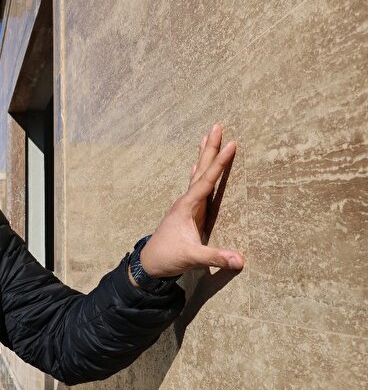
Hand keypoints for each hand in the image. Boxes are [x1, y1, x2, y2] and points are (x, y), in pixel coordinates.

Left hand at [138, 124, 244, 277]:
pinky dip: (201, 171)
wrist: (150, 264)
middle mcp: (186, 201)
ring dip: (204, 156)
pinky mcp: (188, 212)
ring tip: (208, 136)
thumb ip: (214, 257)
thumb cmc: (167, 257)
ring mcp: (186, 205)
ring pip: (197, 174)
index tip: (232, 143)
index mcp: (187, 206)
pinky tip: (198, 164)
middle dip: (210, 148)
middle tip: (217, 125)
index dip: (220, 162)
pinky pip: (197, 185)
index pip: (207, 180)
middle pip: (200, 169)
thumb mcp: (191, 257)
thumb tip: (240, 260)